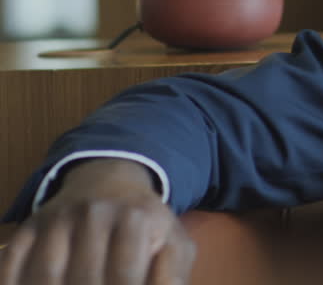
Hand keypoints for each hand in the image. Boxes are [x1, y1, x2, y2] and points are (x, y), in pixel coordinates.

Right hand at [0, 159, 195, 284]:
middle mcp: (93, 214)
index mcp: (135, 217)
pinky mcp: (29, 227)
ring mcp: (57, 220)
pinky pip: (11, 265)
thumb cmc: (145, 223)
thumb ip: (172, 273)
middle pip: (84, 278)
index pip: (125, 273)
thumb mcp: (173, 241)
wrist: (110, 181)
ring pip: (45, 276)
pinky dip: (15, 283)